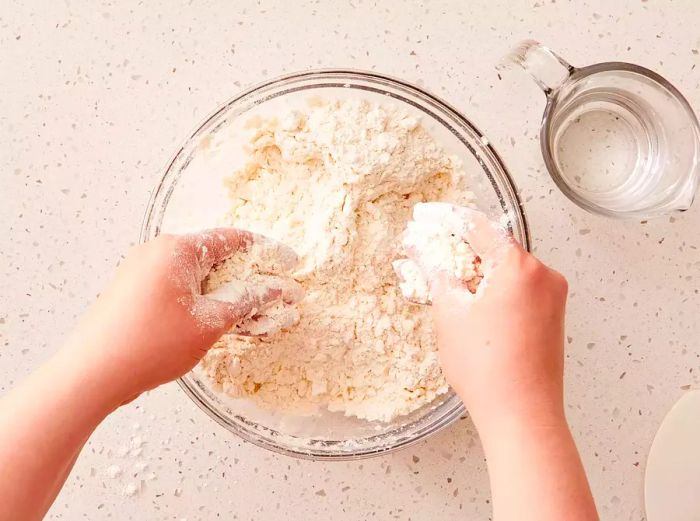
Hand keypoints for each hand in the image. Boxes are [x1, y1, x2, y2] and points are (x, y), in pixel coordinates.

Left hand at [64, 229, 290, 404]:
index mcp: (176, 249)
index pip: (233, 239)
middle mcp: (157, 253)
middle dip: (247, 279)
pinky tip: (219, 324)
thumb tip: (275, 289)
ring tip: (251, 318)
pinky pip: (180, 292)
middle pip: (215, 258)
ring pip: (198, 278)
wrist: (90, 375)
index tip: (289, 264)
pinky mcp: (135, 295)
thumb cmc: (151, 344)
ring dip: (227, 295)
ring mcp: (142, 273)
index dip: (266, 252)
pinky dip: (204, 304)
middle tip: (274, 298)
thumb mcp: (210, 322)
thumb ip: (247, 301)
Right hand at [406, 204, 567, 430]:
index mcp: (520, 266)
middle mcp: (543, 275)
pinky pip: (520, 290)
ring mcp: (552, 298)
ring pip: (507, 271)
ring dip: (477, 272)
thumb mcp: (449, 313)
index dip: (447, 220)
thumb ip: (435, 271)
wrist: (523, 416)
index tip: (427, 218)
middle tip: (430, 254)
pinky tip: (472, 305)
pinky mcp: (552, 318)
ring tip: (446, 285)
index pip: (478, 227)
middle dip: (460, 250)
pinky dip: (495, 290)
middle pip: (495, 248)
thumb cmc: (489, 369)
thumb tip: (420, 248)